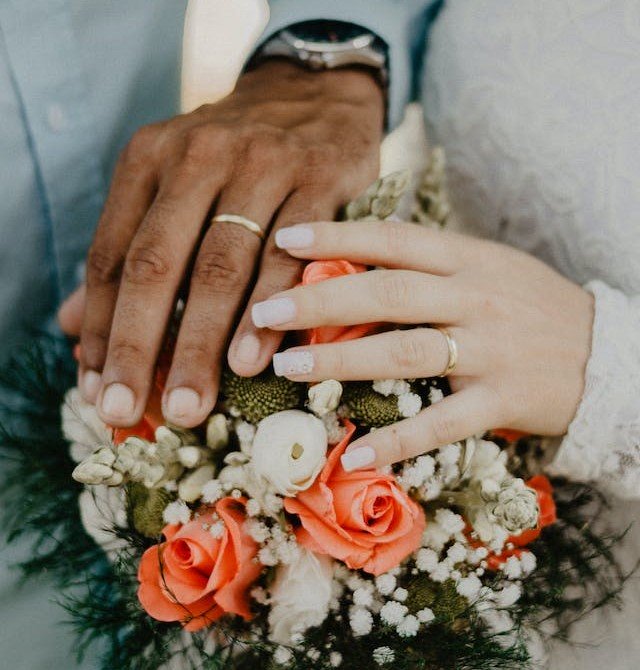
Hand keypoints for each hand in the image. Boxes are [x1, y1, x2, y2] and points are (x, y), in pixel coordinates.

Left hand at [59, 60, 383, 428]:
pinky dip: (271, 309)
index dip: (99, 326)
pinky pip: (292, 253)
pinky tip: (255, 359)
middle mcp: (198, 156)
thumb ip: (126, 248)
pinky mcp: (318, 178)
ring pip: (222, 265)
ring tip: (189, 401)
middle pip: (158, 264)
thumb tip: (70, 324)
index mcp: (150, 159)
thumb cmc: (236, 155)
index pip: (112, 255)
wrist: (313, 93)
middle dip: (138, 344)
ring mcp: (262, 164)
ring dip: (202, 340)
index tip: (96, 388)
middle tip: (126, 410)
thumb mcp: (171, 183)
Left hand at [251, 220, 593, 468]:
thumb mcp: (488, 268)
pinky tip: (355, 450)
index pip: (393, 239)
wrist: (608, 354)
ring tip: (288, 366)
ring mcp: (490, 350)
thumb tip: (357, 258)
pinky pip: (443, 422)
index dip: (336, 235)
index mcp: (469, 259)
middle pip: (387, 294)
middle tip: (263, 311)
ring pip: (405, 352)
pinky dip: (399, 439)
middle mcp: (476, 298)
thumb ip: (431, 264)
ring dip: (341, 360)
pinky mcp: (503, 400)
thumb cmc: (531, 307)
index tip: (284, 239)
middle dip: (319, 301)